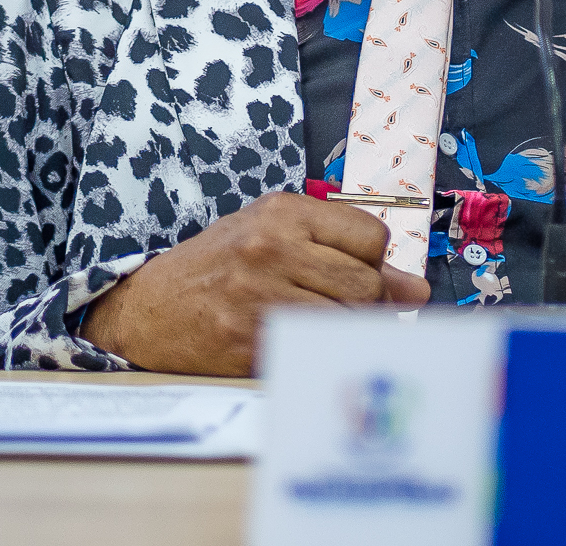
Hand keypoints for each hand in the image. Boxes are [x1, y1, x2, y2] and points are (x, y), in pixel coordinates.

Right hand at [79, 193, 431, 375]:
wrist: (148, 307)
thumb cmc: (219, 264)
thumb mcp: (273, 233)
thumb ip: (340, 248)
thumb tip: (417, 289)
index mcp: (280, 213)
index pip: (370, 236)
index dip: (372, 259)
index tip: (355, 268)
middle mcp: (270, 250)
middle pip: (365, 284)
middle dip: (367, 300)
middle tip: (342, 304)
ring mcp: (258, 299)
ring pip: (346, 321)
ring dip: (346, 328)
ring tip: (321, 322)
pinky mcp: (248, 344)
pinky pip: (315, 350)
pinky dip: (319, 351)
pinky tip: (299, 342)